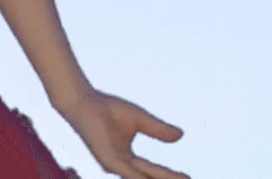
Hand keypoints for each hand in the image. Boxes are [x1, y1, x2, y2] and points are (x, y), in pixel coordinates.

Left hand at [54, 90, 187, 178]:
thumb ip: (158, 130)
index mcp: (126, 160)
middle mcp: (121, 167)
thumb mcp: (140, 119)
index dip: (170, 176)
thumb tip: (181, 136)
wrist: (84, 101)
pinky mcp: (109, 162)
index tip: (188, 177)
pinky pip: (132, 176)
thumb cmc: (106, 109)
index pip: (152, 172)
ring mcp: (114, 166)